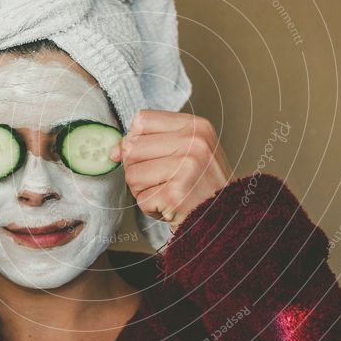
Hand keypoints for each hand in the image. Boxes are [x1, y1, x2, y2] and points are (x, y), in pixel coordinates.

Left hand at [109, 109, 232, 231]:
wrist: (226, 220)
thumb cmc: (202, 186)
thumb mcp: (185, 153)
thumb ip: (149, 144)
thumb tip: (113, 151)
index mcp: (196, 126)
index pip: (142, 120)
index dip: (136, 139)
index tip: (150, 156)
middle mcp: (195, 143)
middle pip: (132, 148)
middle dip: (138, 170)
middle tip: (165, 181)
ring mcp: (187, 168)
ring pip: (132, 174)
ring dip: (144, 191)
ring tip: (169, 193)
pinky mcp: (175, 195)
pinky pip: (140, 199)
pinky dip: (151, 209)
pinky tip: (171, 208)